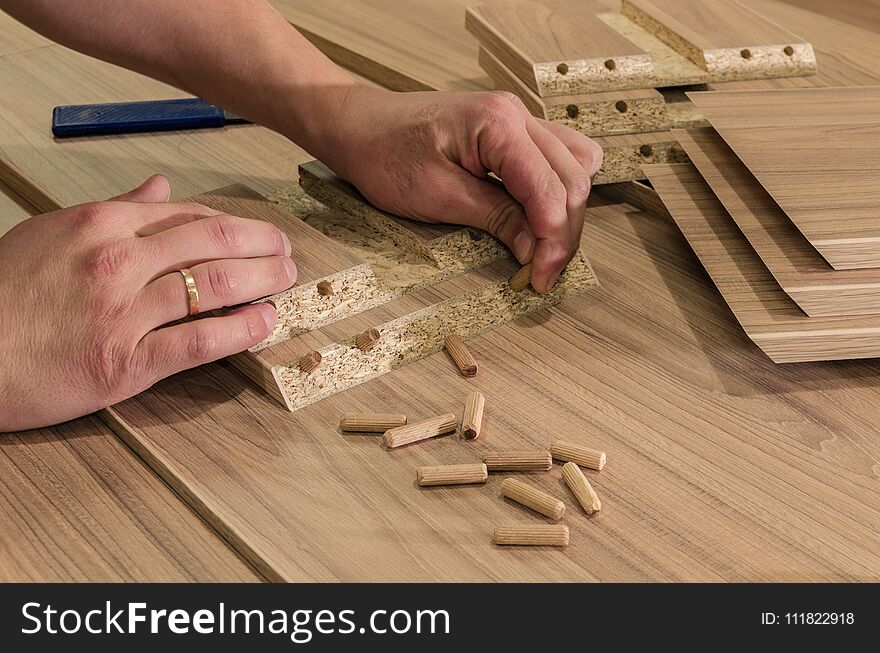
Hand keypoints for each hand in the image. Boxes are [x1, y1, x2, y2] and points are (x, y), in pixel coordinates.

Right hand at [0, 176, 296, 431]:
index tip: (258, 232)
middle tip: (288, 253)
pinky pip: (198, 341)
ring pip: (214, 286)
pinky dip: (240, 331)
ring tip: (287, 281)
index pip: (188, 215)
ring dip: (262, 281)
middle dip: (261, 245)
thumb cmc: (3, 294)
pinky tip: (265, 323)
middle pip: (212, 243)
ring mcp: (124, 311)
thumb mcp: (51, 234)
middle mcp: (118, 260)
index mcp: (100, 225)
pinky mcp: (126, 362)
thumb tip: (159, 186)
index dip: (234, 224)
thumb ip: (113, 210)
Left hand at [320, 84, 602, 291]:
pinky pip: (561, 157)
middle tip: (542, 276)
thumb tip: (536, 249)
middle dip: (564, 233)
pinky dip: (561, 190)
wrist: (361, 127)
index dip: (553, 240)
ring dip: (568, 212)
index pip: (550, 188)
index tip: (539, 279)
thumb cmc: (386, 156)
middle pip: (572, 180)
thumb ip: (495, 218)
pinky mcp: (515, 131)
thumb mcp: (437, 195)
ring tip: (544, 251)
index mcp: (498, 124)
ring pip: (576, 167)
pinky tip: (543, 217)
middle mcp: (518, 114)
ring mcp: (520, 119)